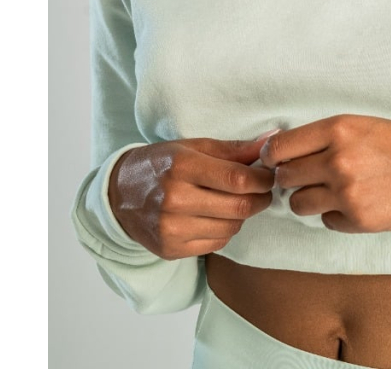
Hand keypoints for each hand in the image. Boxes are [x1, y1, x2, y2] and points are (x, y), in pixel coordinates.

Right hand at [108, 137, 275, 259]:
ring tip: (238, 201)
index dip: (263, 179)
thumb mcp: (194, 147)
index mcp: (182, 166)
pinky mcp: (170, 249)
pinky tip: (219, 217)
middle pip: (239, 207)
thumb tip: (271, 140)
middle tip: (264, 190)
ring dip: (243, 215)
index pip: (238, 179)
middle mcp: (175, 199)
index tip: (269, 175)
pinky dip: (226, 230)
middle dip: (261, 199)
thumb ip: (235, 148)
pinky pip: (216, 244)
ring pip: (231, 227)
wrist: (119, 194)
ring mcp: (171, 228)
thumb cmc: (162, 163)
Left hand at [258, 114, 390, 233]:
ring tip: (331, 190)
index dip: (273, 156)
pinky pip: (325, 221)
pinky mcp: (358, 220)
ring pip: (298, 203)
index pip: (279, 147)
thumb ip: (321, 137)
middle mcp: (338, 160)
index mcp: (337, 129)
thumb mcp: (358, 125)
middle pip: (285, 177)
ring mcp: (347, 193)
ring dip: (309, 198)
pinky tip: (355, 202)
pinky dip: (334, 215)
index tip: (276, 160)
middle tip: (309, 175)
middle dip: (292, 178)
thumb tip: (280, 151)